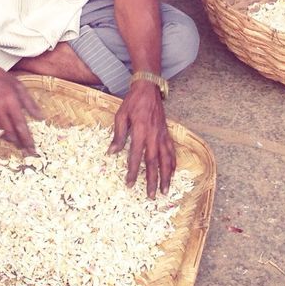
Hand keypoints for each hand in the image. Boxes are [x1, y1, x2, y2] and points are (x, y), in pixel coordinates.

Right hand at [0, 66, 41, 153]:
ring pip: (1, 134)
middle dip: (20, 144)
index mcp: (10, 102)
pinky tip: (6, 135)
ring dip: (11, 141)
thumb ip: (30, 103)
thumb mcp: (19, 87)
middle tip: (27, 151)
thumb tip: (41, 117)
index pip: (20, 125)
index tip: (32, 149)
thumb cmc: (1, 79)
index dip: (27, 139)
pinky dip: (0, 135)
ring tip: (19, 144)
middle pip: (10, 133)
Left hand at [109, 81, 175, 197]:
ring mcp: (162, 135)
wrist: (149, 89)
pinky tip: (173, 173)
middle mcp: (153, 135)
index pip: (136, 156)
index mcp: (140, 131)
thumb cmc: (132, 102)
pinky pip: (172, 151)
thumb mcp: (121, 115)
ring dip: (166, 177)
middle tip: (151, 196)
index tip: (129, 184)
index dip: (132, 171)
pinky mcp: (167, 134)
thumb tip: (111, 153)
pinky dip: (173, 164)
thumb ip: (118, 135)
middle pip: (153, 162)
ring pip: (166, 160)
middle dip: (152, 180)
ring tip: (165, 191)